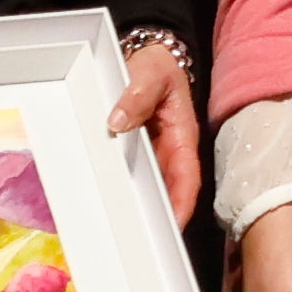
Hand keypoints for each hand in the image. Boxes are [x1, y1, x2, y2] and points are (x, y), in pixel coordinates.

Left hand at [110, 38, 203, 225]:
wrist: (148, 53)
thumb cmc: (156, 64)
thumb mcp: (150, 74)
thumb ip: (136, 95)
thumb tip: (118, 122)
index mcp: (181, 137)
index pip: (187, 177)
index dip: (182, 203)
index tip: (172, 224)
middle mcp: (169, 150)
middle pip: (167, 189)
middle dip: (157, 215)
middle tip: (139, 237)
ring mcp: (152, 151)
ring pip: (147, 183)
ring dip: (137, 203)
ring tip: (120, 226)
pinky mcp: (135, 148)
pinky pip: (129, 171)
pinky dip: (120, 184)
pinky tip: (104, 196)